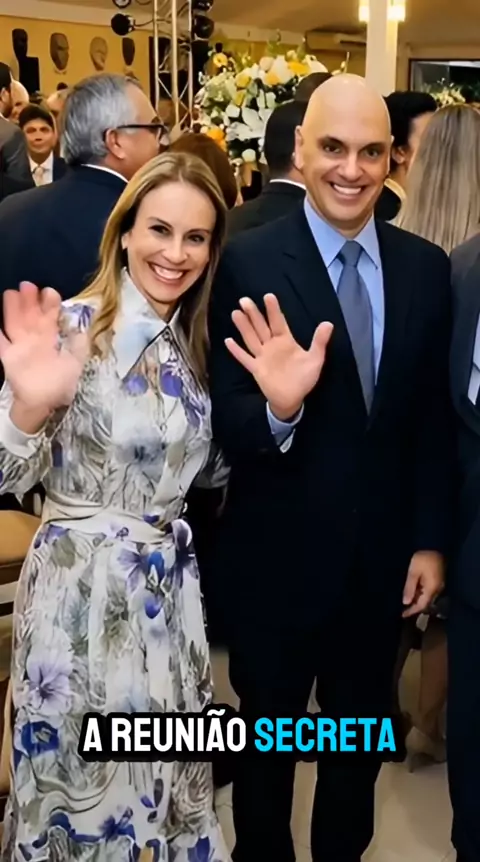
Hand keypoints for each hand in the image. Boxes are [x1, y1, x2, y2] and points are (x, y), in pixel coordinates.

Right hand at [0, 282, 87, 414]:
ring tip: (10, 292)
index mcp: (52, 340)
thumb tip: (82, 325)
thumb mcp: (78, 361)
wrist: (46, 403)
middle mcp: (36, 341)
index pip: (50, 318)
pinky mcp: (8, 358)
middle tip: (28, 284)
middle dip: (30, 301)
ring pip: (14, 323)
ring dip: (12, 309)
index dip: (50, 304)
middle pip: (31, 316)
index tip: (49, 291)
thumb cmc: (65, 384)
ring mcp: (21, 348)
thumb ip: (79, 342)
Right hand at [225, 294, 333, 419]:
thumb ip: (319, 341)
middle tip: (245, 300)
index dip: (273, 310)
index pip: (278, 322)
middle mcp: (272, 346)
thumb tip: (329, 323)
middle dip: (253, 314)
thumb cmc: (304, 378)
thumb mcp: (315, 359)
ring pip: (251, 338)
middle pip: (261, 327)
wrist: (293, 399)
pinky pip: (245, 358)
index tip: (268, 296)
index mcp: (285, 341)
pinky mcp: (256, 369)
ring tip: (236, 313)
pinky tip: (228, 341)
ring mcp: (262, 357)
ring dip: (244, 327)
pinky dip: (236, 351)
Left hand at [402, 551, 444, 617]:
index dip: (412, 611)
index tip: (402, 615)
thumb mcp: (413, 572)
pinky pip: (428, 591)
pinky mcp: (437, 580)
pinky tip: (413, 592)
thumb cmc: (422, 558)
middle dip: (415, 607)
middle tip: (403, 609)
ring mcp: (438, 585)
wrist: (434, 545)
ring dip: (417, 600)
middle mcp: (437, 589)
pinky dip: (420, 594)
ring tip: (405, 601)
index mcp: (432, 588)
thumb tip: (406, 603)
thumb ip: (409, 588)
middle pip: (426, 603)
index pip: (422, 605)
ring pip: (427, 598)